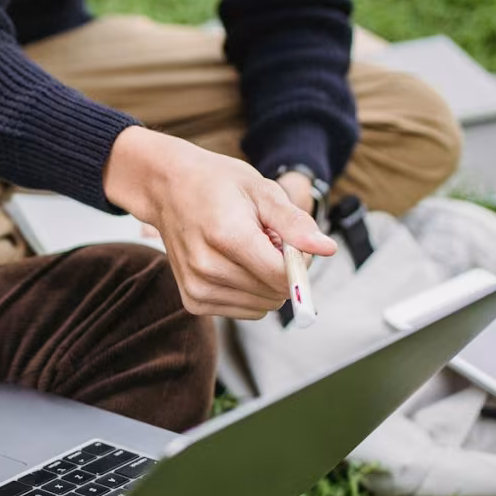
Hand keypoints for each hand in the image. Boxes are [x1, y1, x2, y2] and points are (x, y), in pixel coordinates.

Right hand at [105, 127, 336, 318]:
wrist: (167, 189)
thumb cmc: (219, 185)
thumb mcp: (261, 190)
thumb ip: (295, 223)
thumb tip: (328, 249)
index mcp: (228, 236)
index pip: (283, 276)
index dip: (298, 261)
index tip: (288, 240)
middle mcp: (208, 268)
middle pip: (275, 293)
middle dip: (280, 271)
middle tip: (261, 240)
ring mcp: (197, 288)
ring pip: (263, 306)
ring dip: (264, 282)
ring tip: (243, 251)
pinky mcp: (193, 302)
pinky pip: (244, 311)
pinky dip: (248, 292)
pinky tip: (231, 265)